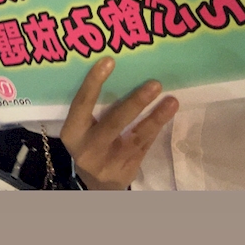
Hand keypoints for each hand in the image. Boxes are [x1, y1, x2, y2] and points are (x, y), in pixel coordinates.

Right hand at [61, 58, 179, 189]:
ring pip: (136, 136)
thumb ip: (92, 109)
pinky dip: (156, 127)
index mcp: (73, 132)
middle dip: (135, 102)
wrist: (96, 183)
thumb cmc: (89, 143)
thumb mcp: (81, 129)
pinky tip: (168, 113)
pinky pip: (144, 145)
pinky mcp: (127, 169)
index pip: (81, 104)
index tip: (109, 61)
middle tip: (155, 84)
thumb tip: (118, 71)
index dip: (93, 82)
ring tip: (172, 100)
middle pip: (114, 123)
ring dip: (155, 117)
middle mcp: (89, 148)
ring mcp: (109, 162)